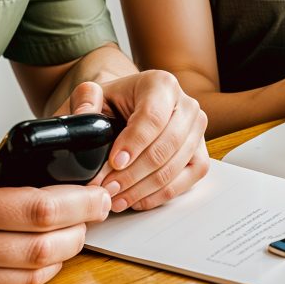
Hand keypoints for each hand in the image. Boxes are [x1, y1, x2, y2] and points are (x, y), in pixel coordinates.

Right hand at [0, 143, 109, 283]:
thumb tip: (11, 151)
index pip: (35, 206)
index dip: (77, 204)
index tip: (97, 196)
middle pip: (41, 247)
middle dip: (78, 234)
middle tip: (91, 219)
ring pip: (28, 278)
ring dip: (57, 260)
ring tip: (66, 240)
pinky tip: (31, 267)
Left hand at [54, 70, 208, 213]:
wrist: (129, 111)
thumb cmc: (113, 103)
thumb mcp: (94, 95)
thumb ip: (85, 99)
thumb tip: (85, 114)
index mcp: (161, 83)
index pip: (153, 117)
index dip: (134, 143)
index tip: (115, 162)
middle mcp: (185, 104)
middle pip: (167, 145)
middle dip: (135, 172)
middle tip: (109, 187)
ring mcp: (196, 131)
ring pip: (176, 166)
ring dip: (144, 188)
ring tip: (116, 197)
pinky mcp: (199, 155)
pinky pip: (187, 181)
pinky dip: (160, 195)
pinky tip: (137, 200)